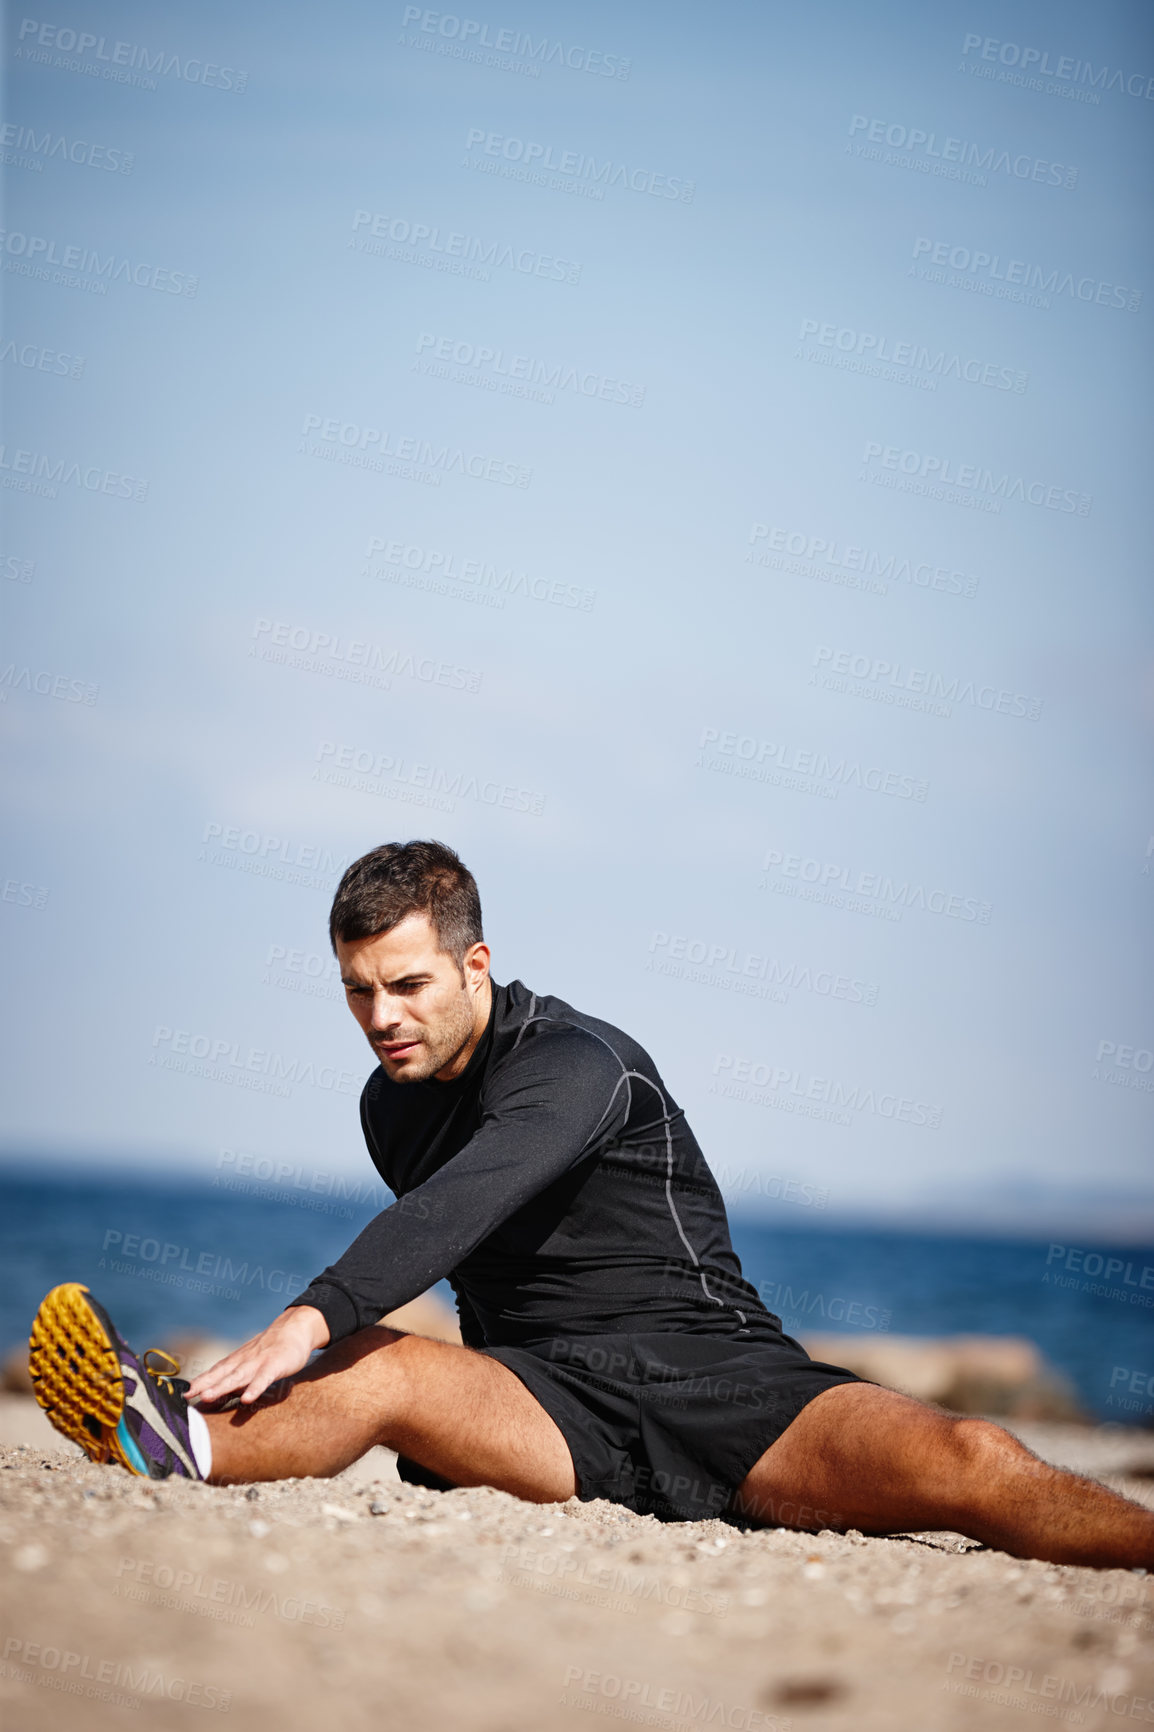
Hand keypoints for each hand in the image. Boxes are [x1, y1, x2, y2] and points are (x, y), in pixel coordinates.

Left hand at [187, 1306, 329, 1405]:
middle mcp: (243, 1361)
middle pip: (221, 1374)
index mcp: (236, 1361)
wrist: (294, 1328)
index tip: (181, 1394)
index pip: (214, 1372)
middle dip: (204, 1385)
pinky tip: (247, 1399)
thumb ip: (234, 1377)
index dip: (198, 1382)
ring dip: (222, 1387)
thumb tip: (215, 1395)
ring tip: (207, 1397)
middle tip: (187, 1395)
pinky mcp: (275, 1365)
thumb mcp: (249, 1362)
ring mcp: (259, 1362)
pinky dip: (255, 1388)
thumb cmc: (270, 1350)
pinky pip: (264, 1379)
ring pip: (238, 1376)